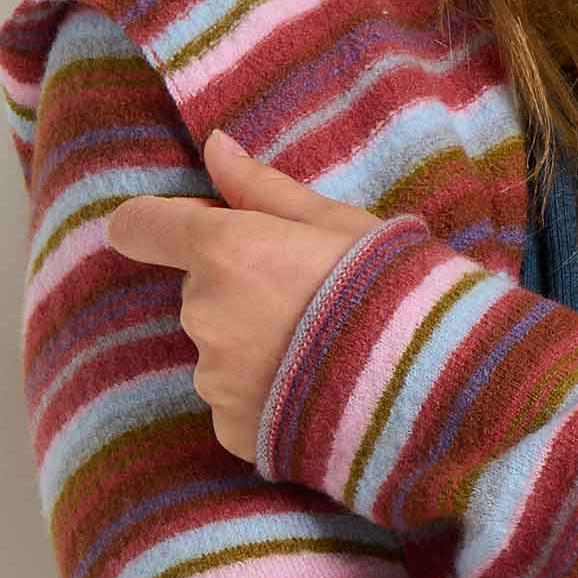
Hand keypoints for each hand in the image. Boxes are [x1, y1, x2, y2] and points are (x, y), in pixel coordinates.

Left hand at [103, 128, 386, 461]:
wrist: (434, 388)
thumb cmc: (393, 291)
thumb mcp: (339, 224)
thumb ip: (264, 188)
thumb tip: (215, 147)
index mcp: (226, 251)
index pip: (143, 227)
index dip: (149, 226)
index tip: (164, 232)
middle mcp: (206, 315)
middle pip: (200, 293)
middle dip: (239, 293)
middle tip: (309, 304)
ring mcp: (217, 380)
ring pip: (218, 353)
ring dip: (253, 350)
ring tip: (321, 355)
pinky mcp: (236, 431)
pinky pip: (236, 406)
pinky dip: (265, 400)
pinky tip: (314, 393)